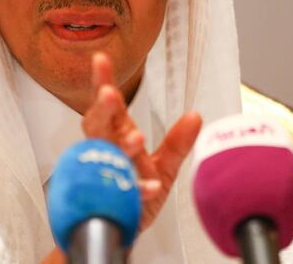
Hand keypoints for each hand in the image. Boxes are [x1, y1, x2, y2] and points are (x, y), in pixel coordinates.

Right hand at [81, 52, 201, 230]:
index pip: (109, 106)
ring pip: (104, 156)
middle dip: (102, 109)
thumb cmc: (137, 194)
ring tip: (135, 138)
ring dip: (119, 147)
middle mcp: (107, 153)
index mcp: (118, 137)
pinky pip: (121, 192)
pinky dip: (136, 189)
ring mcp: (106, 176)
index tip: (100, 59)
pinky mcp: (111, 201)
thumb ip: (177, 142)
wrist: (125, 232)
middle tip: (109, 94)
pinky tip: (151, 186)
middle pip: (97, 126)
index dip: (103, 82)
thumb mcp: (164, 166)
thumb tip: (196, 116)